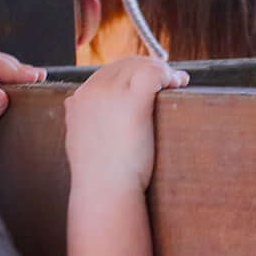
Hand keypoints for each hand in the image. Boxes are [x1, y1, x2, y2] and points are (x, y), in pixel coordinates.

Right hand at [60, 53, 187, 194]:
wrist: (104, 190)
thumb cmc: (98, 176)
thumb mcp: (79, 142)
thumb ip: (82, 123)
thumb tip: (87, 114)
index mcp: (78, 100)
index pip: (107, 73)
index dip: (130, 74)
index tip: (147, 82)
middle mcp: (93, 90)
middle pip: (125, 65)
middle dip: (148, 67)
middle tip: (169, 78)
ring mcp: (112, 93)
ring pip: (140, 65)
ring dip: (162, 70)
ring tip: (177, 81)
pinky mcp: (134, 100)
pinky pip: (153, 73)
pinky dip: (168, 74)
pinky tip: (177, 83)